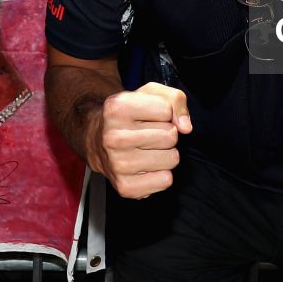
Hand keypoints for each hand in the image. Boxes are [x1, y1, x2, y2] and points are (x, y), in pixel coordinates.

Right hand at [87, 80, 190, 197]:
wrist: (96, 141)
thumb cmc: (128, 116)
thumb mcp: (148, 94)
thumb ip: (174, 99)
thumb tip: (185, 127)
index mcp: (117, 108)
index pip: (166, 110)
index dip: (164, 113)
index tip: (149, 116)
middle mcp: (114, 137)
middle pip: (170, 136)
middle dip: (166, 134)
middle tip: (148, 134)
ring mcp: (118, 164)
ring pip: (171, 158)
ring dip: (165, 154)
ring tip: (147, 150)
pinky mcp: (126, 187)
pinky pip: (166, 180)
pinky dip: (161, 173)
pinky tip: (146, 166)